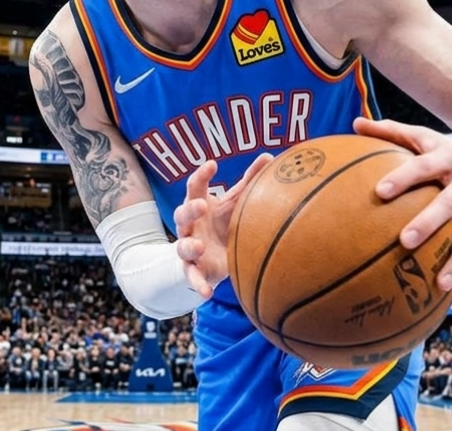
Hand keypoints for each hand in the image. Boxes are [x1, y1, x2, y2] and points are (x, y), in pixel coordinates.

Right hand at [174, 153, 274, 298]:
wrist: (215, 257)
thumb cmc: (224, 223)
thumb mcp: (235, 202)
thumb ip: (249, 181)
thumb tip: (270, 157)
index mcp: (199, 205)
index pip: (194, 187)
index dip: (200, 175)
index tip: (212, 164)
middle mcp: (190, 226)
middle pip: (181, 214)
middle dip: (189, 210)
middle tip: (201, 205)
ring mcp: (190, 248)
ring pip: (181, 246)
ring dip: (188, 246)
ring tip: (198, 247)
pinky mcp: (194, 270)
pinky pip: (192, 278)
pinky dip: (197, 285)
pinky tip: (206, 294)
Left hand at [353, 117, 451, 299]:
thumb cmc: (449, 148)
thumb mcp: (424, 135)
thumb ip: (390, 130)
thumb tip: (355, 121)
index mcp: (449, 157)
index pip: (423, 166)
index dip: (403, 177)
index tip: (380, 191)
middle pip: (450, 203)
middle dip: (430, 221)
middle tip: (405, 240)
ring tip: (439, 284)